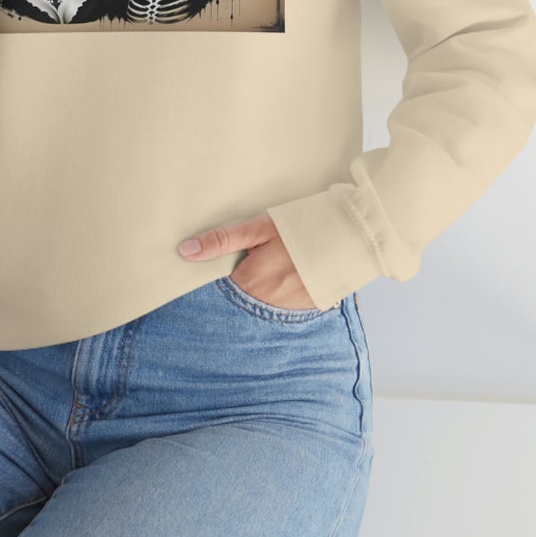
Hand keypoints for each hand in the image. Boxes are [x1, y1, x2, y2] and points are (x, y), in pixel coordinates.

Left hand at [177, 212, 317, 309]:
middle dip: (242, 283)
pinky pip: (286, 306)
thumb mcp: (258, 228)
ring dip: (263, 290)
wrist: (350, 236)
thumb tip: (185, 251)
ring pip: (264, 303)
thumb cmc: (300, 227)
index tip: (224, 264)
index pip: (221, 289)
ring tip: (276, 266)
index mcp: (250, 283)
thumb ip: (222, 241)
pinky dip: (284, 293)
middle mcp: (267, 304)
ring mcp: (290, 310)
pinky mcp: (309, 308)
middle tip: (256, 262)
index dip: (220, 275)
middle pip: (243, 298)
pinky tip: (291, 275)